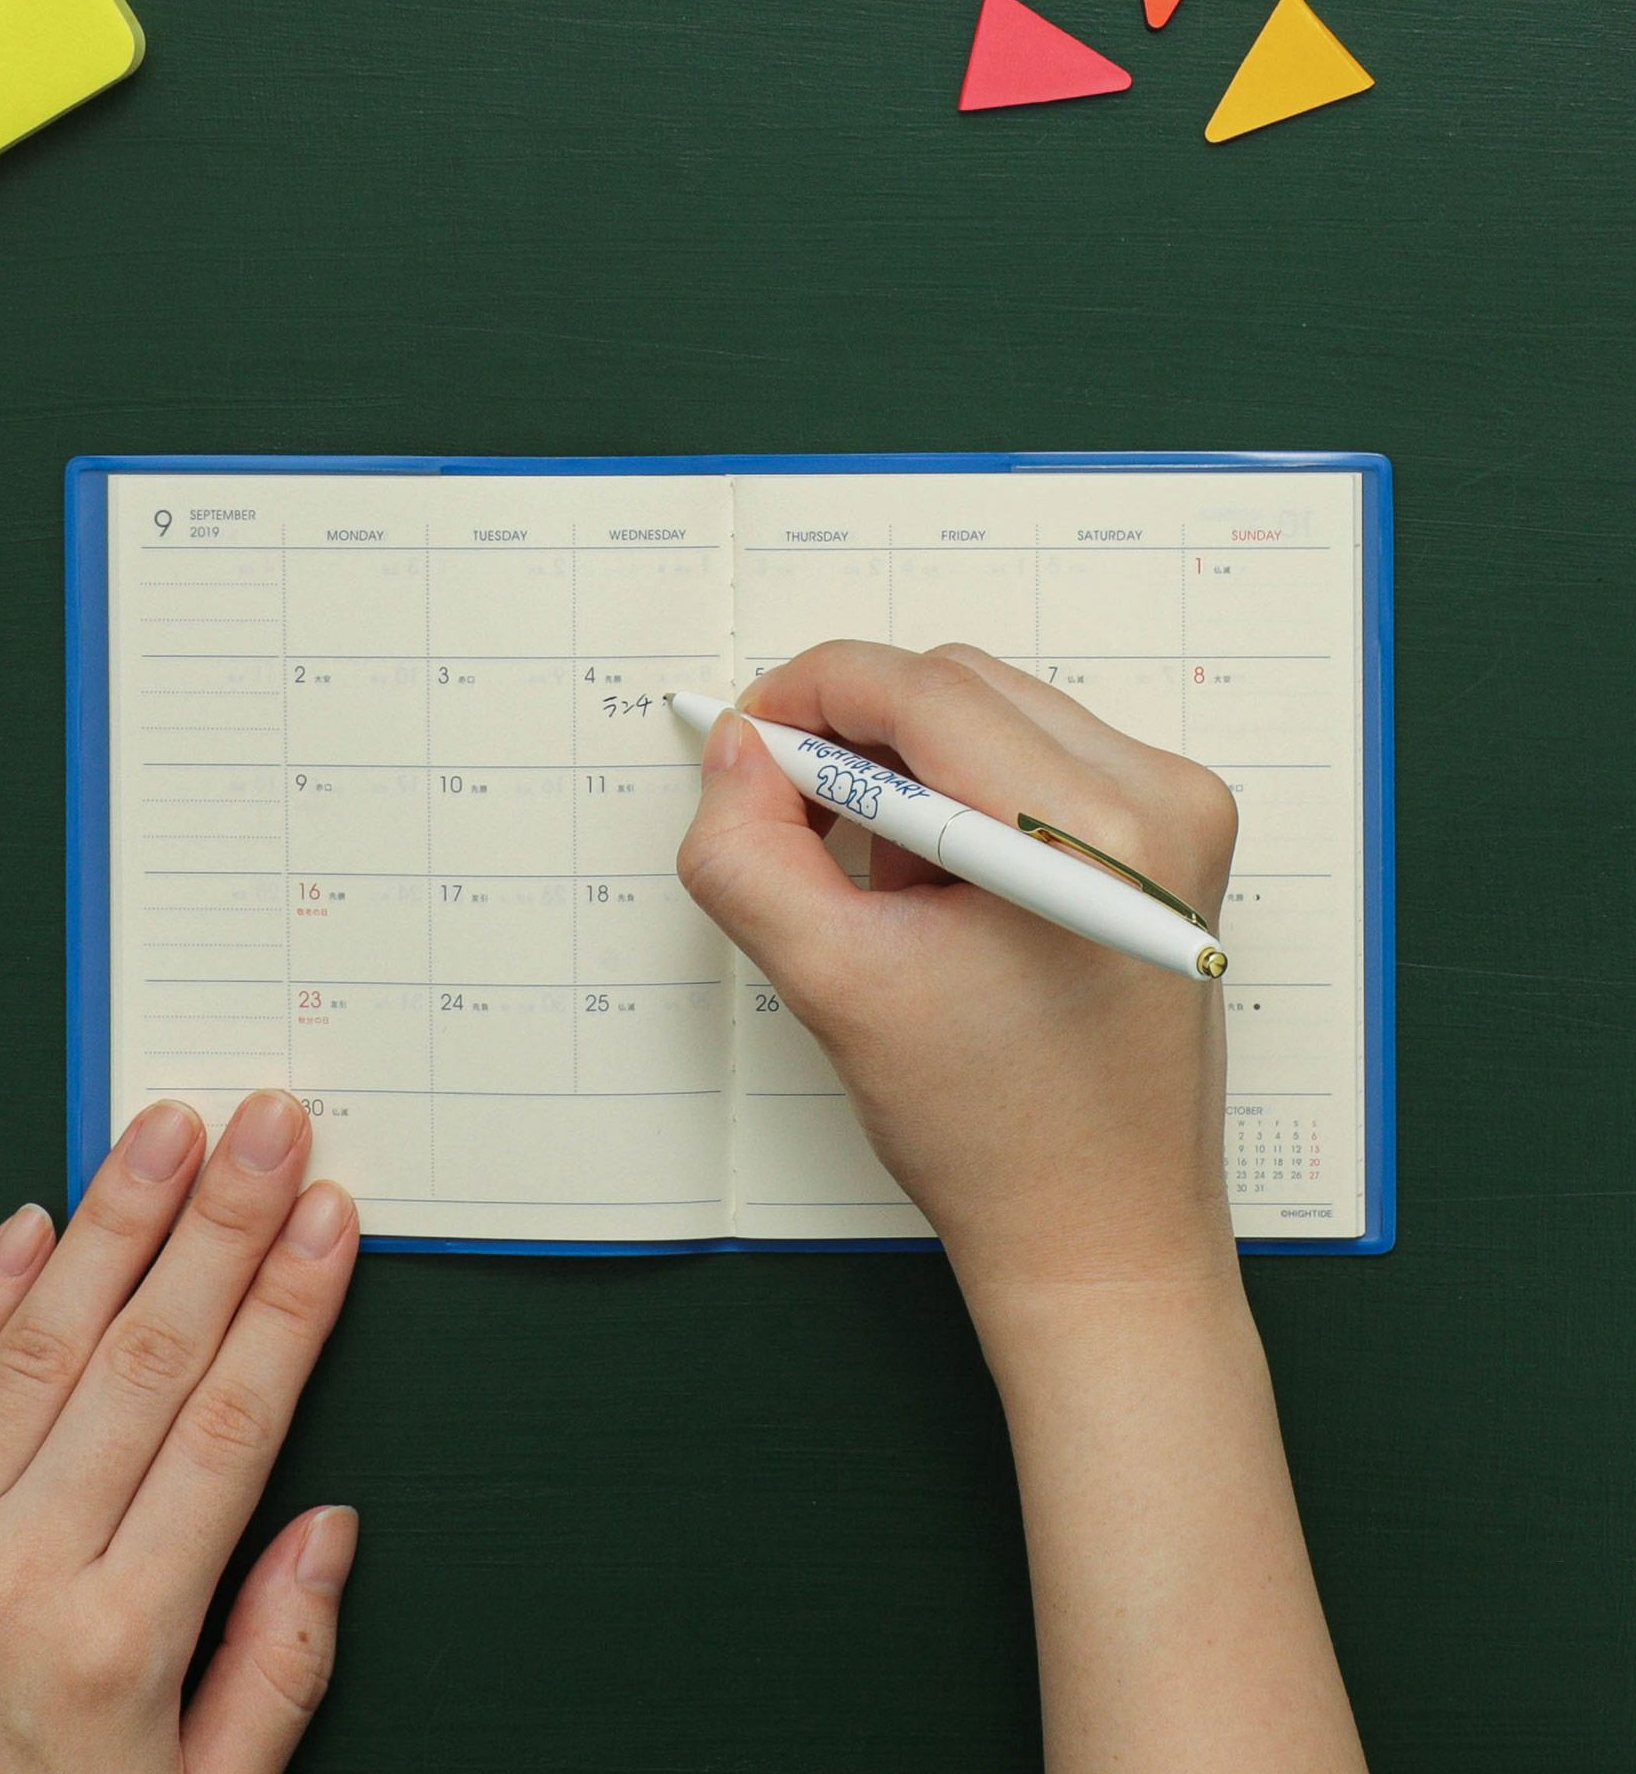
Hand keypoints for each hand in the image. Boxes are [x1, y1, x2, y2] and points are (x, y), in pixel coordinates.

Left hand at [0, 1091, 359, 1773]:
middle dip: (221, 1225)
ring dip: (111, 1225)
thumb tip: (327, 1532)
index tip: (328, 1217)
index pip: (231, 1422)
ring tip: (163, 1136)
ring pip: (38, 1347)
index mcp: (117, 1642)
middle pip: (146, 1357)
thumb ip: (277, 1667)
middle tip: (267, 1129)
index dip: (289, 1305)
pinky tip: (28, 1222)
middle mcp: (17, 1575)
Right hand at [677, 640, 1240, 1291]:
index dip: (808, 695)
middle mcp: (1162, 799)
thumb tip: (737, 752)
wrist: (1099, 1232)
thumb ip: (749, 853)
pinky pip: (1036, 761)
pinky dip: (963, 802)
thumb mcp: (831, 986)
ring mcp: (1180, 815)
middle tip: (790, 823)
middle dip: (856, 738)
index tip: (743, 744)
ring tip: (888, 894)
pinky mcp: (1172, 840)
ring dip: (910, 775)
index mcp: (1094, 829)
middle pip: (960, 685)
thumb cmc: (991, 1134)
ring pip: (994, 715)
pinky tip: (943, 899)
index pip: (921, 686)